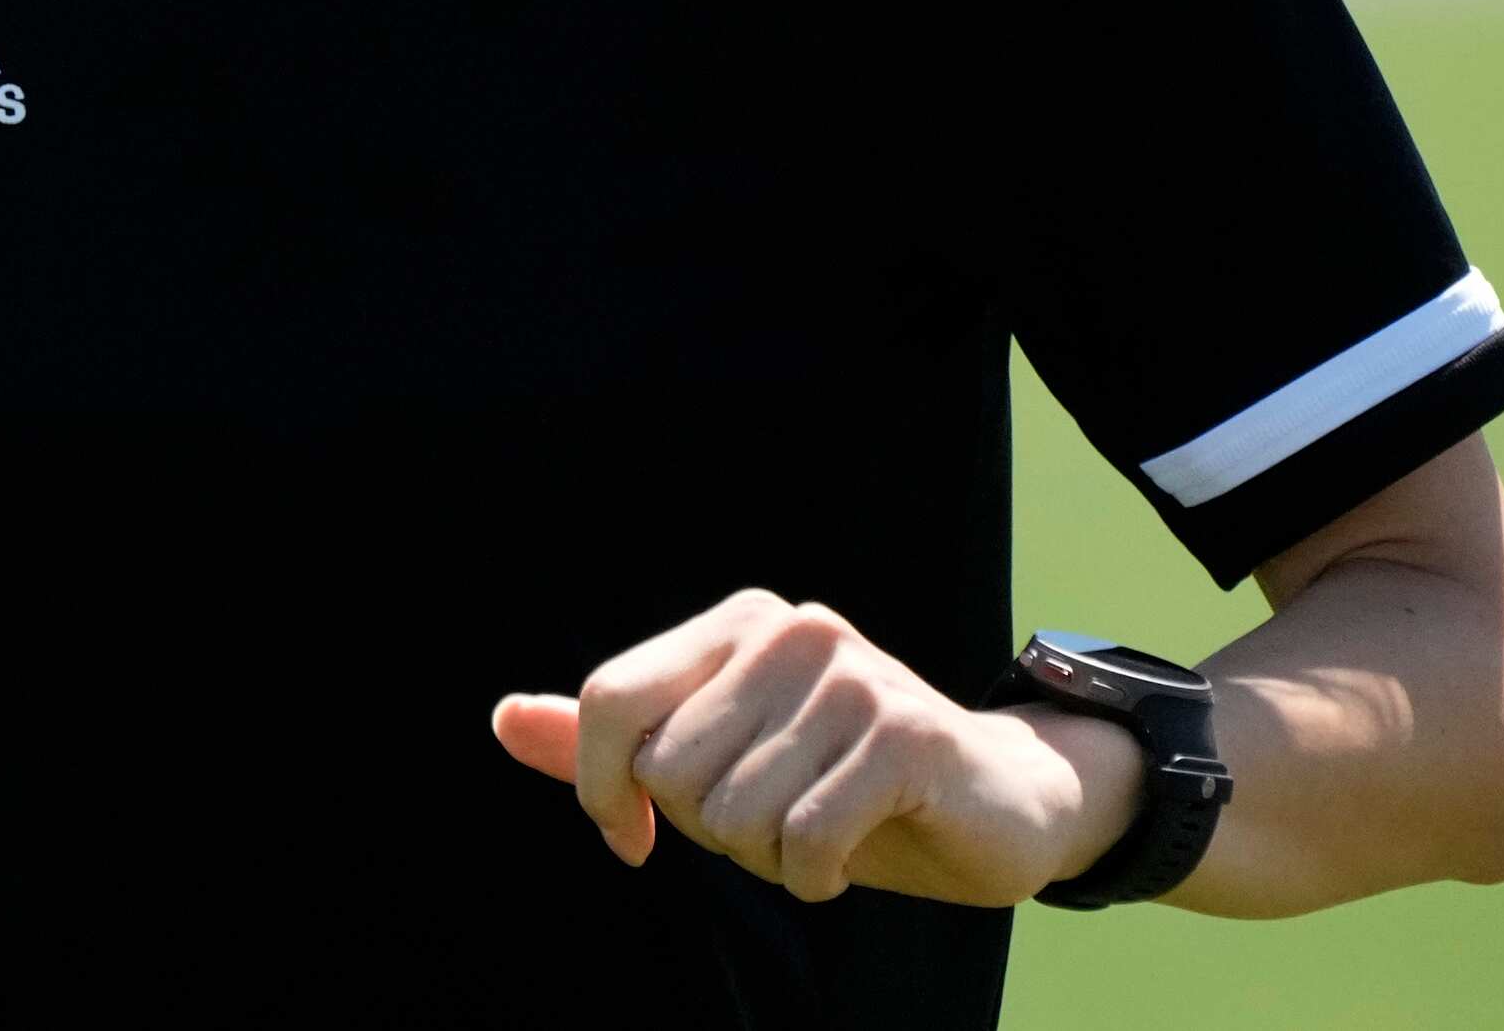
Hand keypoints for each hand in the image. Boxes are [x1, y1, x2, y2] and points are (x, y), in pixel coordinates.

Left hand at [488, 589, 1134, 906]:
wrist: (1000, 803)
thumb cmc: (843, 786)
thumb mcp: (720, 765)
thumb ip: (613, 743)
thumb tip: (503, 720)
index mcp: (735, 625)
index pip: (608, 700)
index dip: (599, 789)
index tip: (630, 837)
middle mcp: (787, 630)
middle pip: (669, 774)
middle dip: (710, 830)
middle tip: (777, 821)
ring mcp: (848, 677)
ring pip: (733, 818)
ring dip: (770, 857)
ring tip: (823, 829)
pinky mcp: (902, 735)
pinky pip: (803, 841)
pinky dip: (816, 878)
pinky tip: (852, 855)